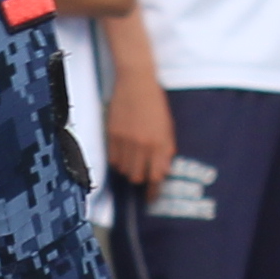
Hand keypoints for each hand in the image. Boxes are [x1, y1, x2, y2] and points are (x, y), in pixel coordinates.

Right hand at [103, 73, 174, 192]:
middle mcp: (142, 145)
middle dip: (140, 178)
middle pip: (137, 177)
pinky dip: (118, 160)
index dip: (153, 190)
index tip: (151, 197)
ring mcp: (125, 141)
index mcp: (159, 143)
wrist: (136, 82)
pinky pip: (113, 159)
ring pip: (123, 170)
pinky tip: (122, 152)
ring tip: (132, 159)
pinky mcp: (111, 135)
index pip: (156, 177)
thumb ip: (166, 149)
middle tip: (142, 172)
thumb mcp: (168, 126)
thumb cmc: (156, 103)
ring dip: (128, 169)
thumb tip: (163, 170)